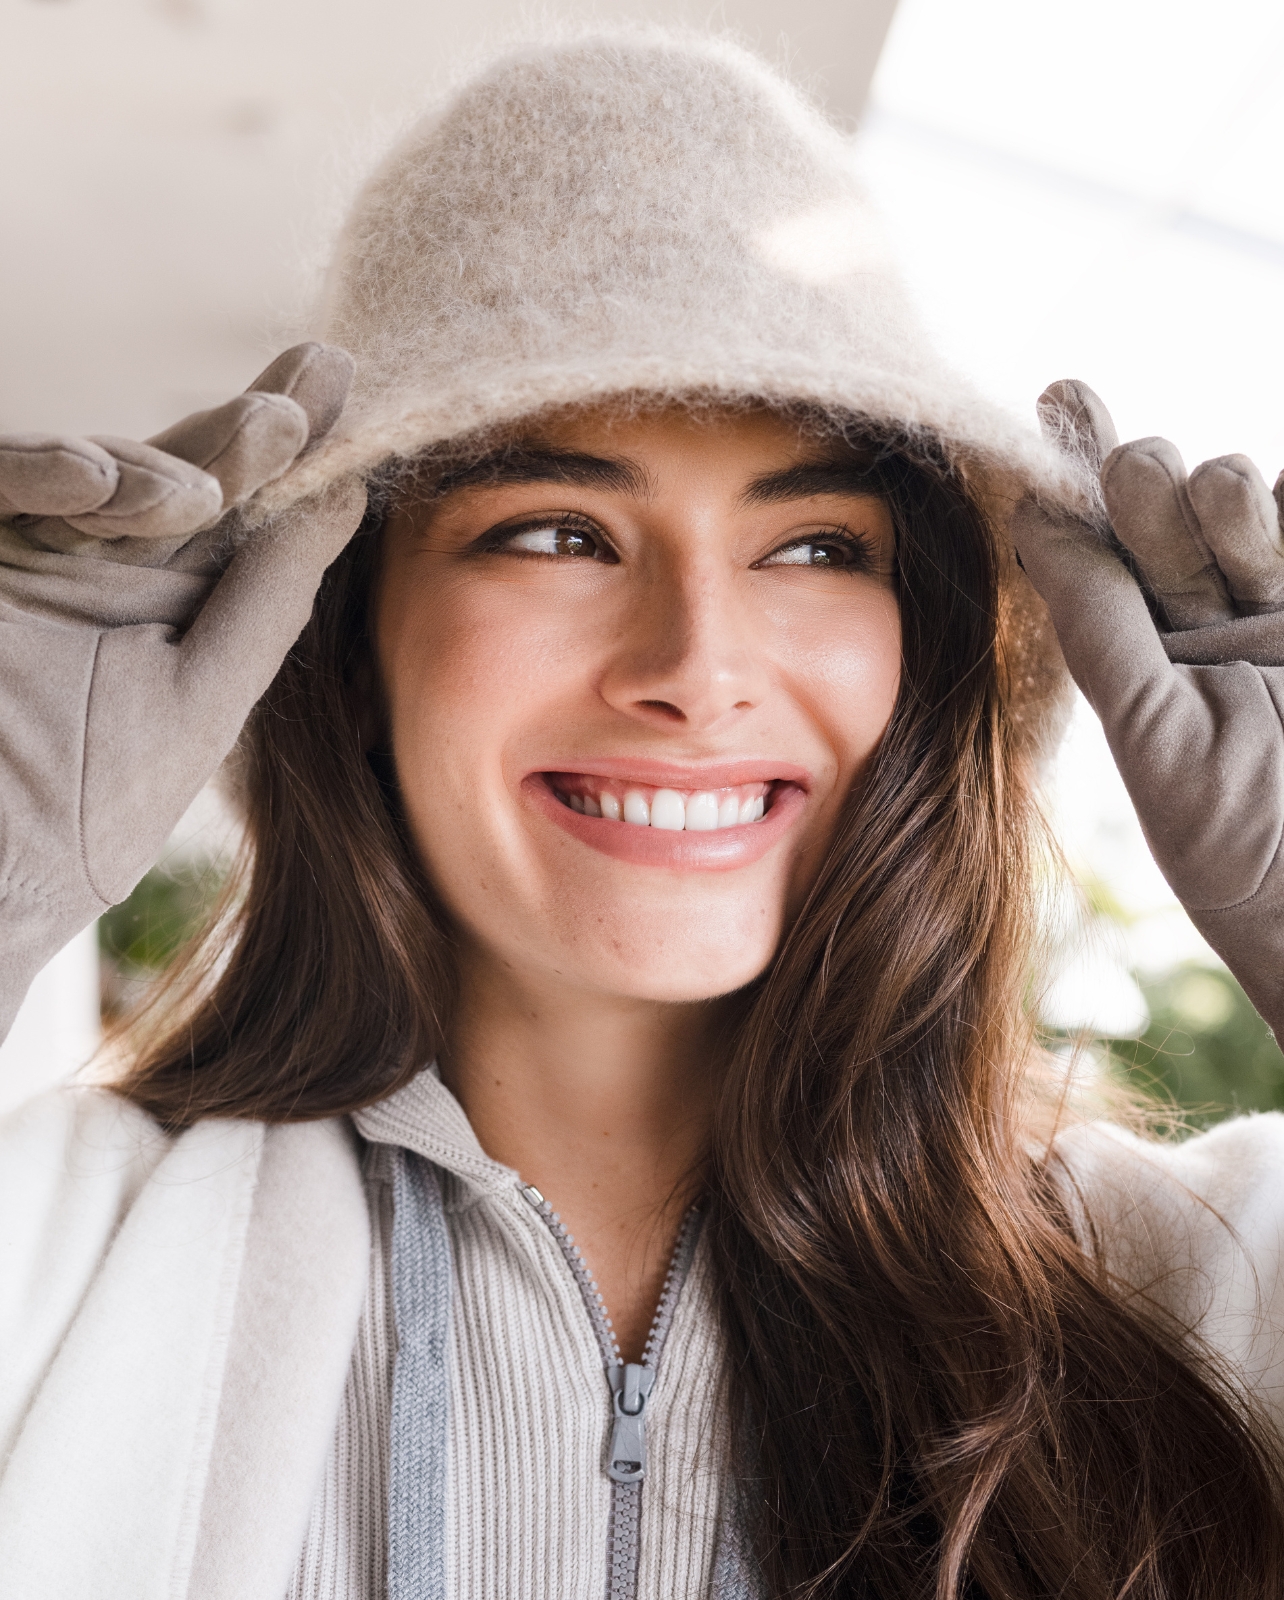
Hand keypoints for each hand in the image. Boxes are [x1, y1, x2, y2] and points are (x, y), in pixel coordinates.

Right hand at [0, 344, 365, 1041]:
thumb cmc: (91, 807)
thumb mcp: (201, 693)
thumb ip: (267, 597)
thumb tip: (350, 498)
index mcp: (174, 603)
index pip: (240, 513)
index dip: (293, 450)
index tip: (349, 386)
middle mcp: (107, 567)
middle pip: (183, 472)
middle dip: (253, 425)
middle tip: (320, 375)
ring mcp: (33, 550)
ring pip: (101, 468)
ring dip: (168, 461)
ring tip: (226, 470)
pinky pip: (5, 480)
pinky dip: (43, 469)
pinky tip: (100, 483)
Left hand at [1013, 381, 1283, 1037]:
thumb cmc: (1248, 851)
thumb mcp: (1160, 740)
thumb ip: (1103, 630)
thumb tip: (1034, 524)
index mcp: (1140, 659)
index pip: (1099, 552)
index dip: (1075, 475)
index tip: (1060, 400)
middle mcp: (1207, 629)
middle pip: (1165, 518)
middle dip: (1145, 481)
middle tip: (1139, 468)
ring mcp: (1280, 618)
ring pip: (1247, 513)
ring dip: (1225, 493)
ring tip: (1221, 493)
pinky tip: (1268, 492)